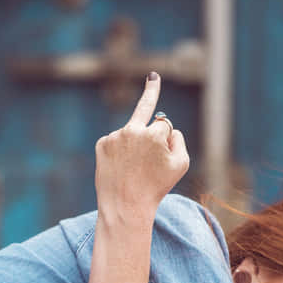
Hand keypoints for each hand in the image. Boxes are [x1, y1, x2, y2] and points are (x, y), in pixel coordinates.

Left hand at [93, 72, 189, 229]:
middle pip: (145, 111)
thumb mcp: (180, 165)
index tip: (159, 92)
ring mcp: (115, 137)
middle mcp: (133, 130)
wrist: (124, 206)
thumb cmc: (156, 187)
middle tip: (153, 76)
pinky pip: (115, 142)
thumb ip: (179, 140)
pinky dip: (118, 152)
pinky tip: (120, 167)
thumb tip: (168, 127)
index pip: (164, 124)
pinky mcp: (101, 144)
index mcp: (154, 134)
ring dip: (134, 146)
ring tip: (132, 168)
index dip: (166, 138)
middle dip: (151, 92)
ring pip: (130, 133)